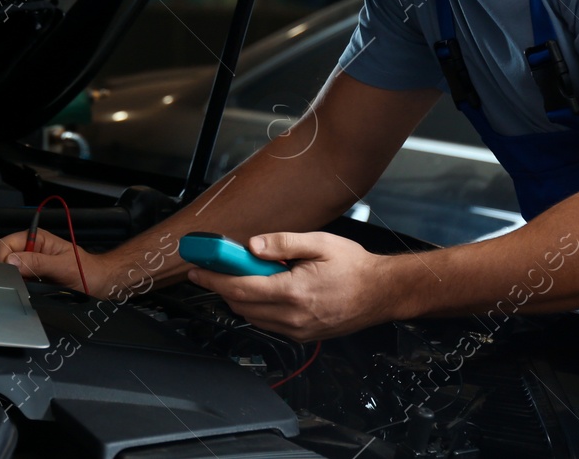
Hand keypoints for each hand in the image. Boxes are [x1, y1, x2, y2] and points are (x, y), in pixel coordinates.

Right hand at [0, 227, 105, 292]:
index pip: (4, 244)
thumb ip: (37, 262)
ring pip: (7, 271)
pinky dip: (18, 287)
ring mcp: (29, 264)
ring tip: (27, 288)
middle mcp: (30, 249)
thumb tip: (11, 260)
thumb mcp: (63, 266)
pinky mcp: (31, 278)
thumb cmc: (86, 272)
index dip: (2, 259)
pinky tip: (28, 292)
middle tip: (19, 283)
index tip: (8, 274)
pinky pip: (16, 281)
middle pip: (1, 257)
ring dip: (13, 280)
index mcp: (36, 238)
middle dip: (5, 271)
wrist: (99, 284)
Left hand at [185, 231, 393, 341]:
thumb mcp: (319, 243)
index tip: (197, 269)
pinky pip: (268, 324)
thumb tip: (252, 246)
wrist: (382, 293)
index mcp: (294, 292)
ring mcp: (298, 330)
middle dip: (221, 287)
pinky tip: (263, 289)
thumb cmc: (354, 266)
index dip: (213, 279)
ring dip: (239, 298)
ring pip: (253, 317)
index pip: (240, 288)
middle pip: (241, 305)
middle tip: (212, 268)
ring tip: (240, 274)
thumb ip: (283, 243)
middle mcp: (293, 317)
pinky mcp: (303, 335)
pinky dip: (257, 308)